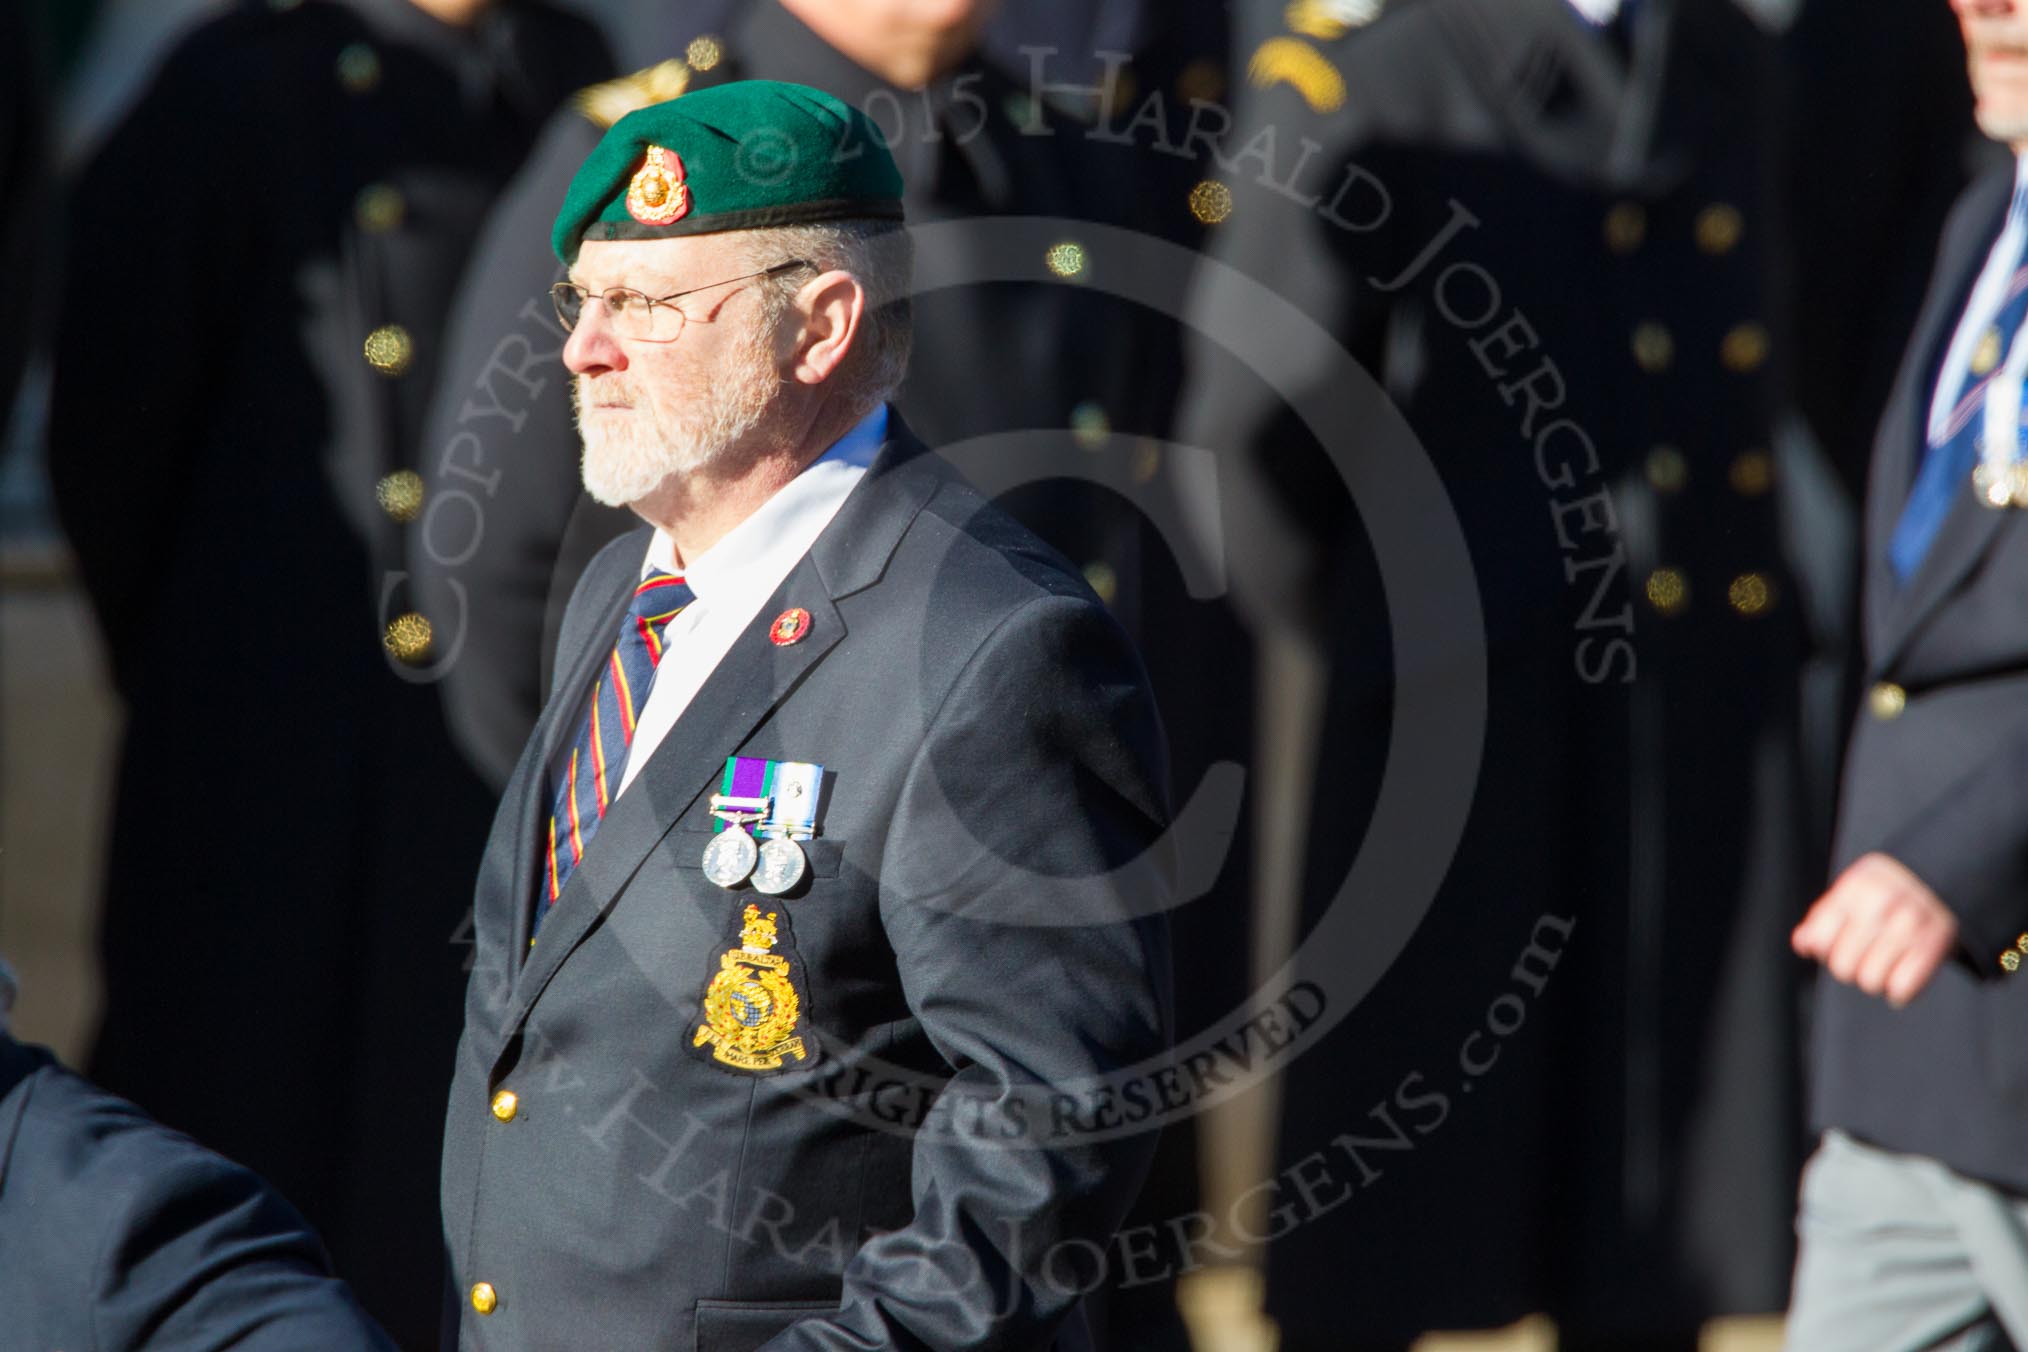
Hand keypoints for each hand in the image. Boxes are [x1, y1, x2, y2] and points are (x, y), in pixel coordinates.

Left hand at [1792, 852, 1958, 1006]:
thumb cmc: (1883, 890)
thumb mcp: (1850, 891)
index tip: (1836, 945)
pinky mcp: (1936, 943)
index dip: (1824, 950)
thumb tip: (1802, 945)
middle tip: (1863, 957)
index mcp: (1855, 887)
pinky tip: (1900, 980)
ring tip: (1882, 965)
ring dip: (1874, 980)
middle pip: (1843, 967)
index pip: (1821, 940)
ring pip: (1871, 981)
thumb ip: (1822, 917)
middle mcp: (1883, 904)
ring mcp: (1911, 924)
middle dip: (1848, 968)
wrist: (1938, 875)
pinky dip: (1900, 992)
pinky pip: (1904, 987)